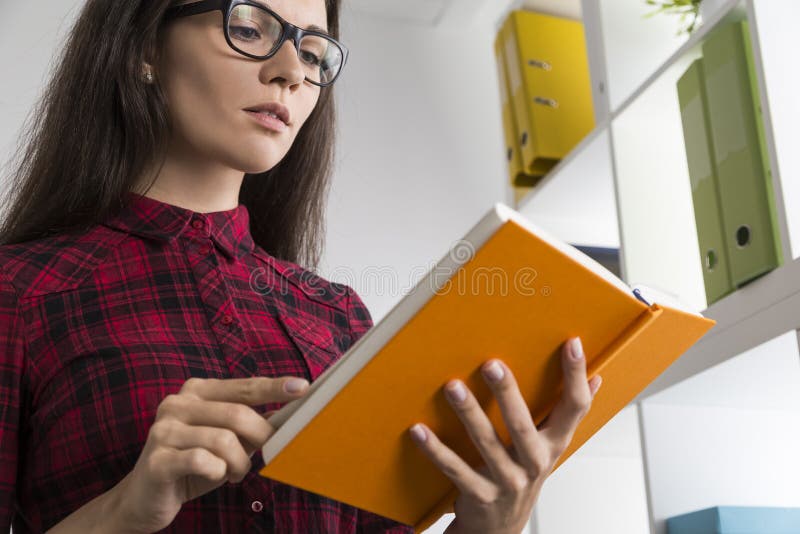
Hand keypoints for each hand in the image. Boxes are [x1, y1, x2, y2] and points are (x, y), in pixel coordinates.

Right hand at [108, 375, 310, 533]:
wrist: (145, 497)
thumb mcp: (226, 440)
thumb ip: (250, 424)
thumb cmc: (193, 464)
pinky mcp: (157, 459)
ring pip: (224, 441)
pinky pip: (204, 462)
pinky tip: (215, 475)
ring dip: (239, 463)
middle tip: (265, 453)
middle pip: (237, 414)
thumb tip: (285, 416)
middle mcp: (177, 403)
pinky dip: (218, 472)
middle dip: (260, 437)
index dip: (274, 387)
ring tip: (235, 472)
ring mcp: (164, 430)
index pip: (244, 386)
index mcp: (196, 391)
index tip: (302, 387)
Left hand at [408, 337, 600, 533]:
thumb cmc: (522, 478)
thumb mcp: (550, 448)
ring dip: (469, 414)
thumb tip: (597, 379)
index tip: (572, 344)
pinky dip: (436, 449)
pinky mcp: (480, 495)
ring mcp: (507, 482)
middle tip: (492, 364)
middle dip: (507, 393)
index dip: (575, 376)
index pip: (574, 408)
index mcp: (553, 445)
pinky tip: (420, 430)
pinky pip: (455, 469)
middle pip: (523, 425)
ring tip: (453, 388)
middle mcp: (534, 464)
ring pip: (487, 445)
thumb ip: (567, 414)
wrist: (499, 529)